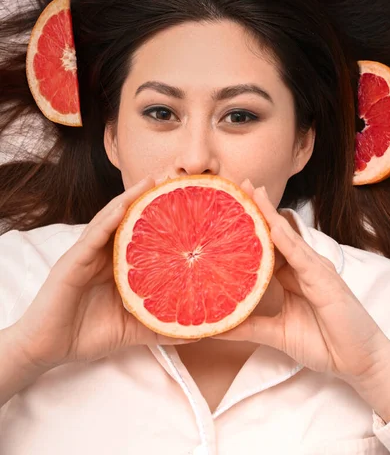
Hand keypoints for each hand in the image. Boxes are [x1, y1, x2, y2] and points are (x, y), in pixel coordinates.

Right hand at [11, 176, 192, 371]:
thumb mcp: (132, 328)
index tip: (183, 205)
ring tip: (147, 183)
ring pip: (108, 221)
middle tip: (168, 182)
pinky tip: (121, 208)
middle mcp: (101, 254)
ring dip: (127, 200)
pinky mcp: (72, 261)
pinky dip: (107, 221)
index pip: (139, 235)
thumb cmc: (87, 335)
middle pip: (125, 221)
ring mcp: (85, 255)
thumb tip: (198, 331)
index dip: (157, 219)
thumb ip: (160, 324)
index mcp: (115, 265)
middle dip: (144, 200)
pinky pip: (92, 236)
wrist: (48, 350)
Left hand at [214, 180, 389, 387]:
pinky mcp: (324, 279)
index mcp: (291, 275)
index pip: (267, 245)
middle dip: (258, 210)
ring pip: (288, 236)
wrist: (358, 362)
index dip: (249, 227)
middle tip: (237, 186)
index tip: (228, 208)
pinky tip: (273, 225)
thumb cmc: (323, 343)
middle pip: (276, 233)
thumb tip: (215, 326)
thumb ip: (248, 326)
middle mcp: (302, 266)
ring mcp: (315, 270)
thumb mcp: (276, 333)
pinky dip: (287, 240)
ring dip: (269, 214)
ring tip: (252, 192)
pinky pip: (301, 256)